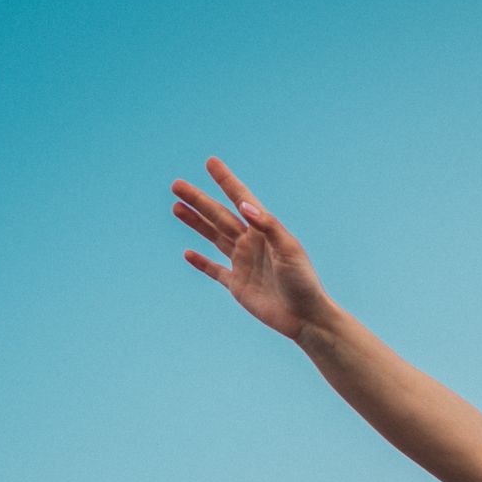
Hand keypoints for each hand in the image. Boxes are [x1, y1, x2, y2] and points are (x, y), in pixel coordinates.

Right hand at [173, 157, 335, 339]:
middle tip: (176, 184)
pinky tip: (188, 253)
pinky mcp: (238, 285)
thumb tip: (243, 205)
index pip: (241, 199)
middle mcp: (251, 243)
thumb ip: (268, 226)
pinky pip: (215, 270)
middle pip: (219, 215)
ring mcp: (243, 263)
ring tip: (176, 207)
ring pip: (213, 237)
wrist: (306, 318)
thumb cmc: (303, 282)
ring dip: (195, 223)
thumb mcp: (289, 250)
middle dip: (198, 200)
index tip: (211, 162)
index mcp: (264, 231)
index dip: (226, 181)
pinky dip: (202, 263)